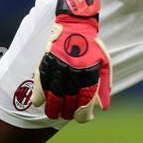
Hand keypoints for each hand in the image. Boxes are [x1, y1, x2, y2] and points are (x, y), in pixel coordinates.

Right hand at [31, 0, 111, 122]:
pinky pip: (40, 82)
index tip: (83, 118)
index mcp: (89, 72)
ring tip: (53, 113)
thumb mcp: (104, 64)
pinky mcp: (46, 61)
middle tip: (66, 115)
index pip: (86, 100)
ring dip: (51, 108)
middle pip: (68, 100)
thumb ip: (103, 87)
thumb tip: (102, 108)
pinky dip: (38, 95)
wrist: (76, 24)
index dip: (84, 114)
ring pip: (52, 94)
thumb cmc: (92, 47)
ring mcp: (59, 66)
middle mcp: (73, 70)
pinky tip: (38, 103)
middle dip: (67, 112)